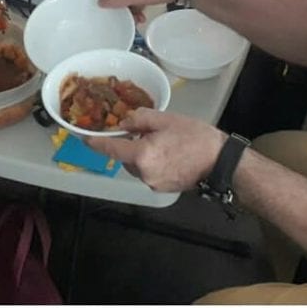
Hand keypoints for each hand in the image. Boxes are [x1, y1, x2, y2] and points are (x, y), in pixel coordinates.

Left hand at [84, 107, 227, 191]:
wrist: (221, 162)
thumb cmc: (196, 138)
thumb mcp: (166, 119)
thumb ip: (140, 118)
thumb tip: (124, 123)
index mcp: (142, 154)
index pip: (110, 148)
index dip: (95, 142)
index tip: (85, 138)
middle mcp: (144, 173)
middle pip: (125, 158)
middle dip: (130, 145)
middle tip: (148, 132)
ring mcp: (153, 184)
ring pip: (137, 166)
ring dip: (142, 155)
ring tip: (164, 144)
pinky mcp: (162, 189)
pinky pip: (149, 173)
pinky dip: (153, 164)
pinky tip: (170, 155)